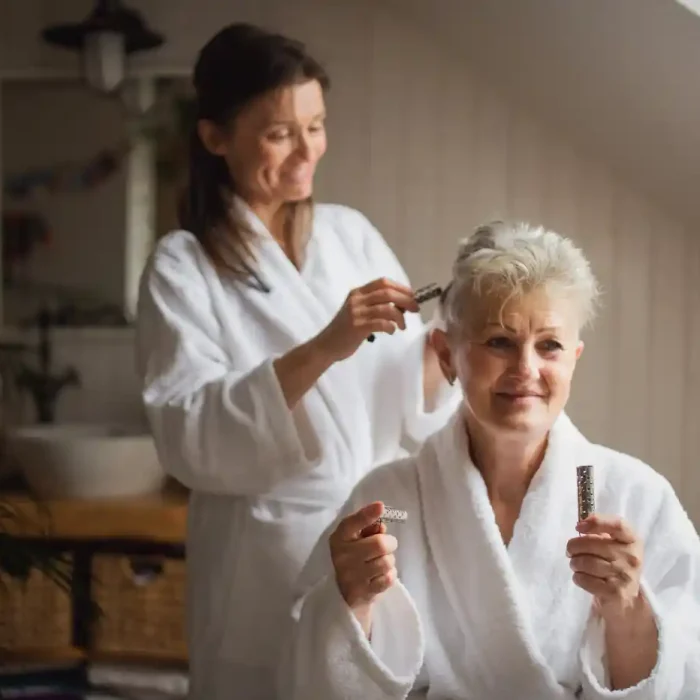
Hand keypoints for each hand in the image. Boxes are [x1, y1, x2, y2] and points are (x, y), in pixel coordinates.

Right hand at [315, 278, 418, 361]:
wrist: (326, 345)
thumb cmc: (345, 330)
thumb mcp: (358, 311)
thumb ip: (375, 305)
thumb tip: (400, 306)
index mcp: (358, 293)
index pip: (383, 282)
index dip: (401, 287)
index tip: (412, 296)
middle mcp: (357, 299)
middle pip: (388, 293)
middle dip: (406, 300)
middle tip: (415, 309)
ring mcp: (356, 313)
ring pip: (387, 308)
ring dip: (400, 317)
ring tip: (402, 326)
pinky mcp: (357, 327)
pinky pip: (381, 323)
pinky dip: (391, 327)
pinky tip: (391, 331)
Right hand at [329, 502, 397, 636]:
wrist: (341, 595)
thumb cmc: (352, 559)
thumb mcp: (354, 540)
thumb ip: (367, 529)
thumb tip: (381, 526)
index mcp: (339, 539)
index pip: (352, 524)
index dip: (367, 514)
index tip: (380, 506)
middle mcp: (342, 557)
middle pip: (379, 544)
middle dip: (389, 543)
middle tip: (386, 546)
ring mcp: (352, 577)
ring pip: (386, 562)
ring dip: (389, 561)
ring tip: (380, 563)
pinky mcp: (362, 593)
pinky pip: (388, 579)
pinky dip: (389, 575)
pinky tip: (380, 576)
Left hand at [567, 514, 643, 617]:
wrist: (626, 598)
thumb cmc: (615, 563)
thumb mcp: (614, 544)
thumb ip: (600, 530)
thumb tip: (581, 524)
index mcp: (633, 540)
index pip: (618, 525)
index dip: (596, 522)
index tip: (578, 527)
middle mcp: (632, 557)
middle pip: (591, 543)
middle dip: (573, 547)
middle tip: (571, 552)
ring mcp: (624, 576)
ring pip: (585, 562)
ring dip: (574, 563)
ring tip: (576, 565)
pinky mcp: (615, 592)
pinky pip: (584, 579)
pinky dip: (577, 577)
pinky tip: (581, 577)